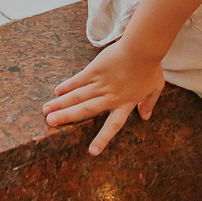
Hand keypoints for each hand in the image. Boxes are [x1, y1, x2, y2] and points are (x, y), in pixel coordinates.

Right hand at [43, 44, 164, 156]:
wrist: (142, 48)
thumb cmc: (150, 66)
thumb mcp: (155, 87)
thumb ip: (149, 103)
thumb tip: (145, 117)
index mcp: (124, 104)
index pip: (112, 126)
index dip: (102, 139)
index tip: (92, 152)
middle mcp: (110, 97)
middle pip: (85, 110)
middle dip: (67, 117)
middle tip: (50, 123)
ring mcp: (101, 83)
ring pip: (78, 97)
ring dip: (61, 104)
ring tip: (46, 110)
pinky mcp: (95, 70)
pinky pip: (78, 80)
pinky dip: (67, 86)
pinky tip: (56, 91)